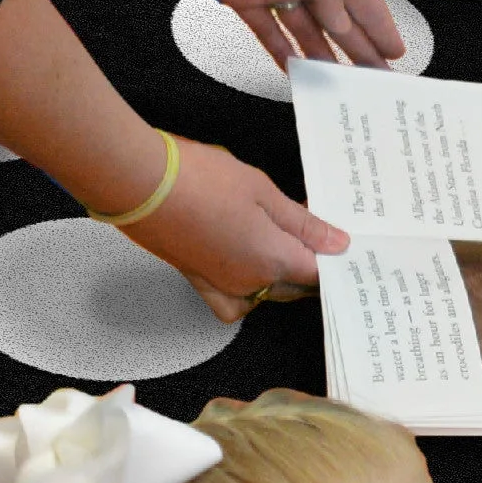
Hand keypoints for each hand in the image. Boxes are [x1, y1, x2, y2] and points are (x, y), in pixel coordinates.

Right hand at [126, 140, 345, 322]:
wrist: (138, 183)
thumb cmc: (197, 179)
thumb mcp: (262, 190)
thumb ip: (301, 223)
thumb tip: (336, 243)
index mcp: (273, 260)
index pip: (318, 274)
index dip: (334, 259)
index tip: (343, 244)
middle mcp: (249, 283)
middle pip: (295, 287)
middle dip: (310, 264)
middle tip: (315, 233)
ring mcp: (222, 285)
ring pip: (266, 295)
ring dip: (281, 277)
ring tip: (281, 241)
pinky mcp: (198, 280)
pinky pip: (233, 303)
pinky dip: (246, 294)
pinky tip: (247, 266)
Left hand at [146, 0, 406, 71]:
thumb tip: (342, 21)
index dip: (379, 24)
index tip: (394, 50)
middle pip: (337, 18)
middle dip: (358, 47)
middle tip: (373, 77)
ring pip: (305, 29)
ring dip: (322, 55)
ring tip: (338, 83)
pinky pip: (267, 31)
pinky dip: (280, 50)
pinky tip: (294, 68)